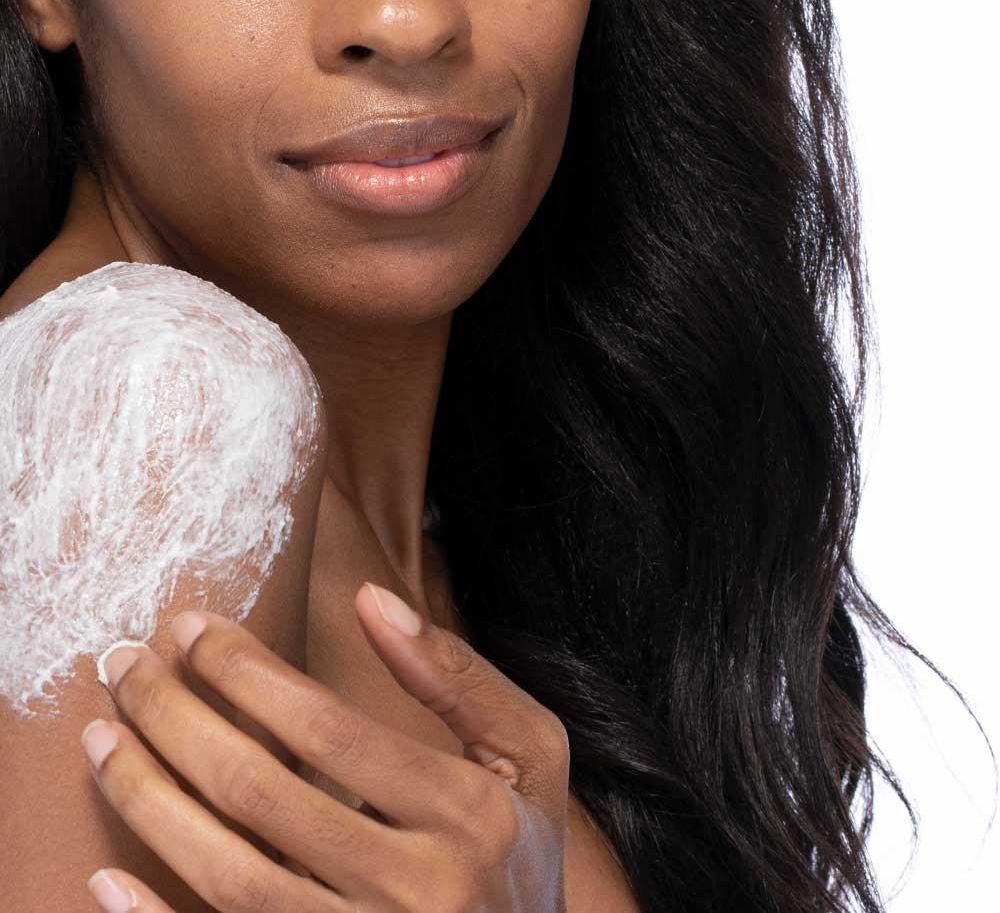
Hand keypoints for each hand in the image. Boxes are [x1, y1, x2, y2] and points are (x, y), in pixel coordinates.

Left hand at [80, 582, 569, 912]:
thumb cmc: (523, 851)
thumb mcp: (528, 754)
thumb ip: (460, 678)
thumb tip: (372, 601)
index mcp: (466, 816)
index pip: (327, 728)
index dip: (244, 672)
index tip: (190, 629)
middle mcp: (415, 891)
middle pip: (260, 794)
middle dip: (175, 718)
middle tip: (125, 667)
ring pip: (229, 877)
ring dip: (148, 801)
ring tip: (100, 739)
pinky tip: (104, 881)